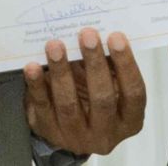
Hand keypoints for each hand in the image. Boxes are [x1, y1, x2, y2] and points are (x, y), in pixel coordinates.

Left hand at [22, 27, 147, 156]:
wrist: (69, 125)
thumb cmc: (96, 95)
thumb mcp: (111, 83)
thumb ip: (110, 64)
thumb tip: (102, 31)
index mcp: (129, 120)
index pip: (134, 93)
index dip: (126, 64)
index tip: (116, 36)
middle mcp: (105, 134)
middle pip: (102, 99)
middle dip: (94, 64)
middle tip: (87, 34)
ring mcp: (76, 137)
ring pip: (69, 105)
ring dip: (61, 72)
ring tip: (55, 45)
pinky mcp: (49, 131)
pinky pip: (42, 107)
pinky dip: (37, 85)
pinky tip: (33, 66)